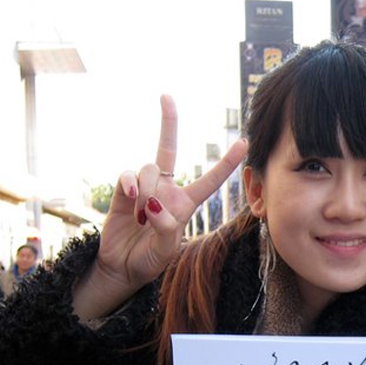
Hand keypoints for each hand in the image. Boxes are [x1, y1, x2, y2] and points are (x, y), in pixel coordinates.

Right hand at [72, 95, 247, 319]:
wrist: (122, 268)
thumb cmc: (150, 260)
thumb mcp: (165, 251)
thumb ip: (165, 230)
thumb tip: (156, 206)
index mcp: (186, 203)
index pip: (210, 180)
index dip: (226, 163)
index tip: (243, 142)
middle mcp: (165, 190)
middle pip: (168, 149)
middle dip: (168, 122)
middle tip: (166, 96)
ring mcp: (143, 188)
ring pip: (149, 169)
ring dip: (148, 192)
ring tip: (143, 217)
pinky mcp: (122, 192)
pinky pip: (128, 175)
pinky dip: (130, 184)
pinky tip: (132, 199)